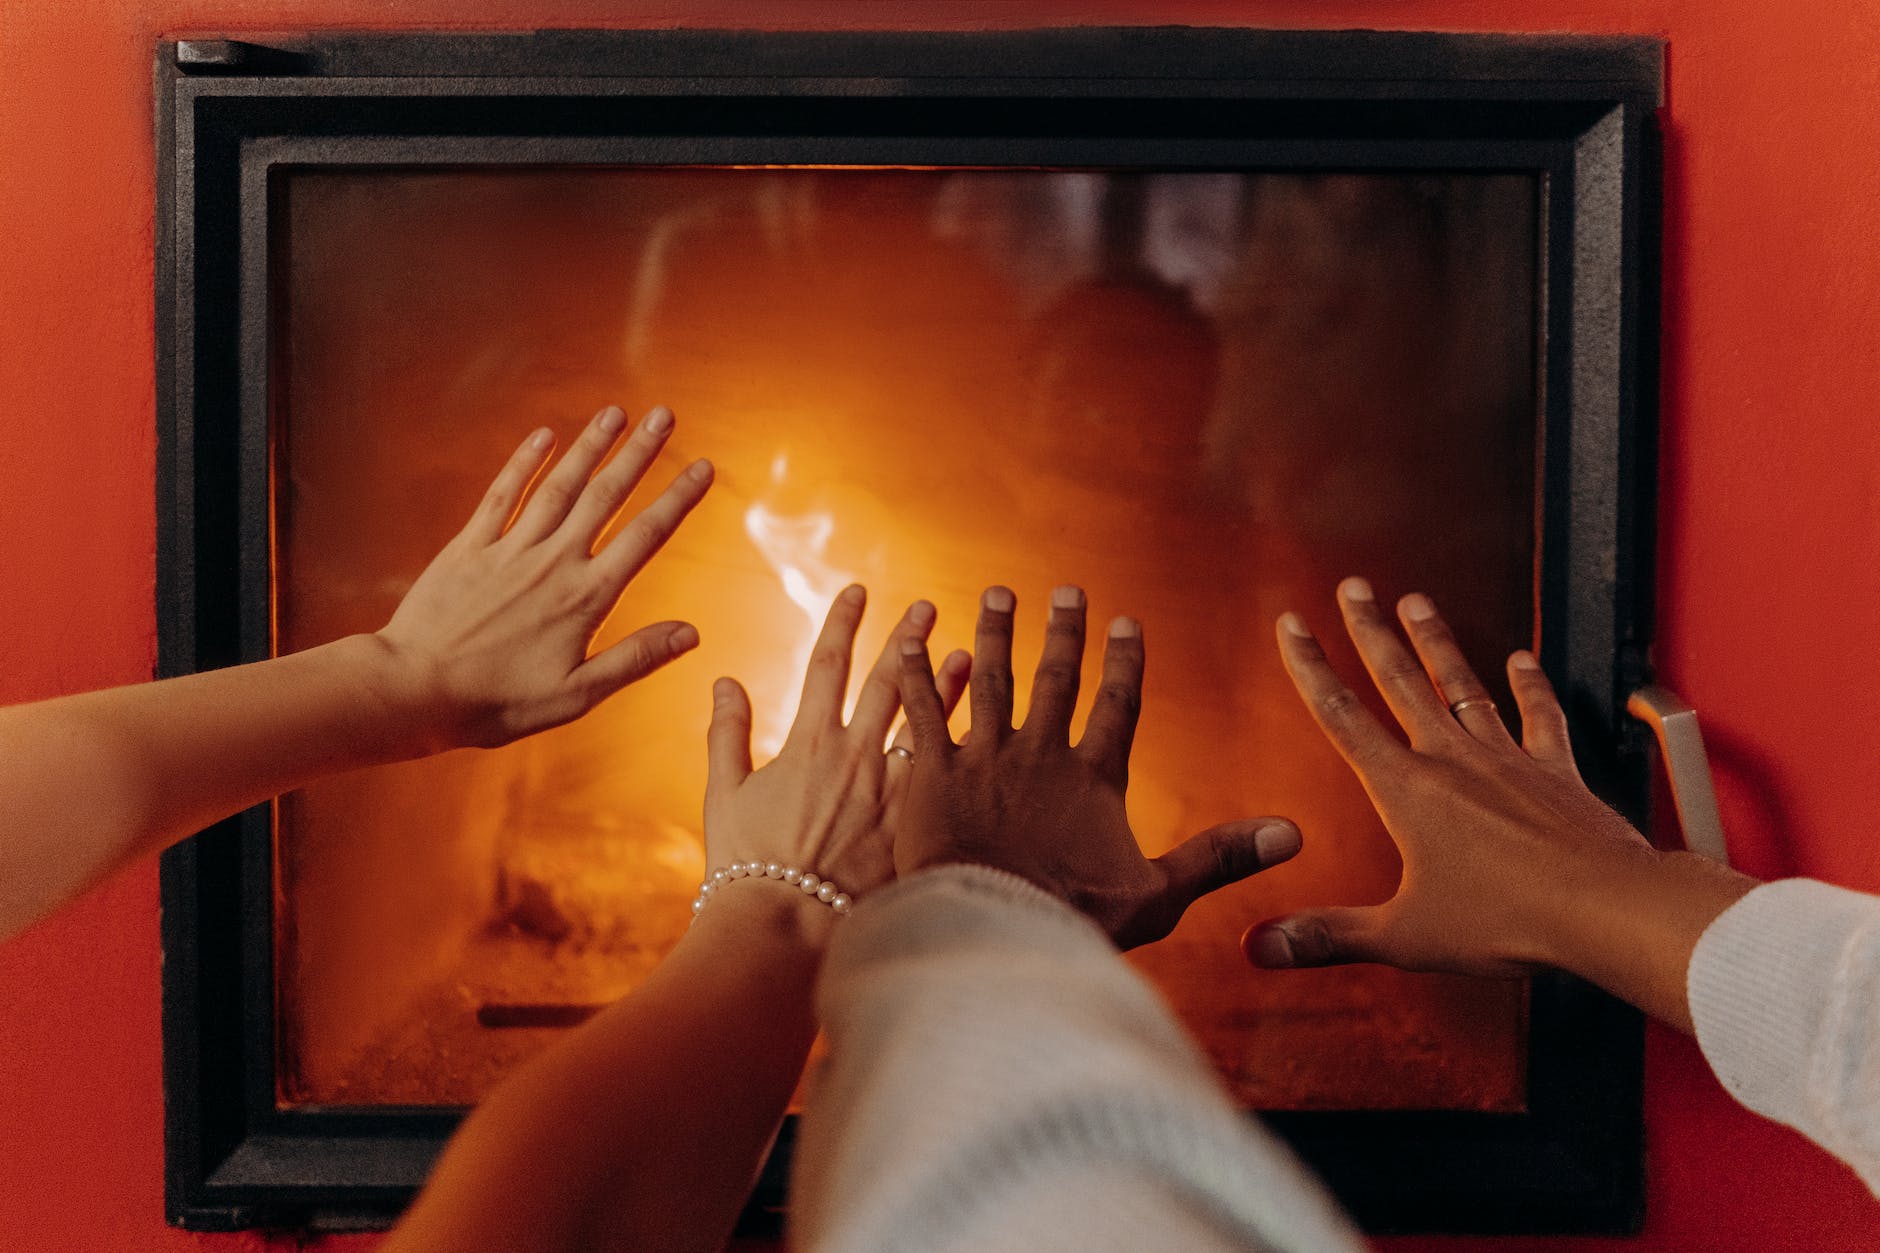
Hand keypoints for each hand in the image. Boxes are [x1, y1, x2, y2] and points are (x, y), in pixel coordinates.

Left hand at [374, 405, 712, 751]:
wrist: (414, 690)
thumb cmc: (497, 702)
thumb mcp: (576, 695)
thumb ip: (635, 659)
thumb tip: (692, 634)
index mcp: (586, 598)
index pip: (645, 536)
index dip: (678, 498)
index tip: (704, 466)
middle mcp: (553, 562)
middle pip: (606, 496)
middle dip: (640, 453)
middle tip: (666, 414)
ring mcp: (509, 549)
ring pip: (559, 485)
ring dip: (590, 446)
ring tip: (616, 413)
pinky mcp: (469, 547)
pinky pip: (502, 494)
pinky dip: (524, 462)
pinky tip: (544, 435)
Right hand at [704, 585, 969, 915]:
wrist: (783, 930)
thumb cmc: (746, 870)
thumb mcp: (725, 795)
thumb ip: (727, 733)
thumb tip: (724, 681)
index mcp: (808, 742)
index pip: (827, 662)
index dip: (844, 621)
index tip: (859, 590)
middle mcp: (856, 755)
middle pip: (888, 681)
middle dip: (907, 638)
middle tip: (928, 607)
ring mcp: (891, 790)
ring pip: (930, 723)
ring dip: (949, 685)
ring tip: (969, 653)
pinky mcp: (916, 825)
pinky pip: (947, 777)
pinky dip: (964, 748)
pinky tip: (988, 734)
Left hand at [895, 585, 1301, 948]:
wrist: (994, 931)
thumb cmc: (1076, 921)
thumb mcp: (1160, 894)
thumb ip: (1221, 856)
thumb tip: (1294, 835)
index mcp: (1095, 778)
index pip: (1117, 706)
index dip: (1124, 663)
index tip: (1126, 623)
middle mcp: (1041, 754)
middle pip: (1055, 679)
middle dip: (1063, 632)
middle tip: (1065, 591)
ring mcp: (985, 759)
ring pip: (991, 679)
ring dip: (996, 634)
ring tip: (997, 595)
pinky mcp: (932, 773)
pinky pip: (924, 710)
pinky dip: (916, 673)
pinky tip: (908, 638)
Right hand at [1246, 578, 1754, 1018]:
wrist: (1602, 908)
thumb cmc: (1506, 922)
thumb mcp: (1402, 936)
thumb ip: (1328, 936)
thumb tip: (1260, 946)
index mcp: (1406, 791)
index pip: (1341, 715)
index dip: (1310, 666)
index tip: (1292, 624)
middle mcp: (1452, 760)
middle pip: (1399, 680)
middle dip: (1369, 631)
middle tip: (1353, 587)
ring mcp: (1506, 759)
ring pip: (1461, 684)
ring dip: (1436, 642)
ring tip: (1416, 602)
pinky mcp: (1554, 771)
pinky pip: (1538, 716)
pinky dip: (1530, 685)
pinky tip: (1522, 659)